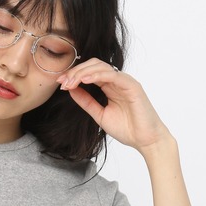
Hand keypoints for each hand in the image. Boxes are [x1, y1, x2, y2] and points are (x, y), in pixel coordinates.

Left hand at [56, 58, 172, 152]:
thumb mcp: (99, 114)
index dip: (73, 75)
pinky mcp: (132, 86)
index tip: (60, 83)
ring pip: (101, 67)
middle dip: (75, 71)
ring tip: (70, 82)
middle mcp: (117, 81)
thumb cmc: (127, 129)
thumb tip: (71, 90)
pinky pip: (113, 76)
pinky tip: (84, 80)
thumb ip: (86, 102)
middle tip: (62, 82)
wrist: (145, 140)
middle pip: (93, 65)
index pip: (89, 72)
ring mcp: (125, 82)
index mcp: (110, 86)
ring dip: (82, 73)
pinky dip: (97, 75)